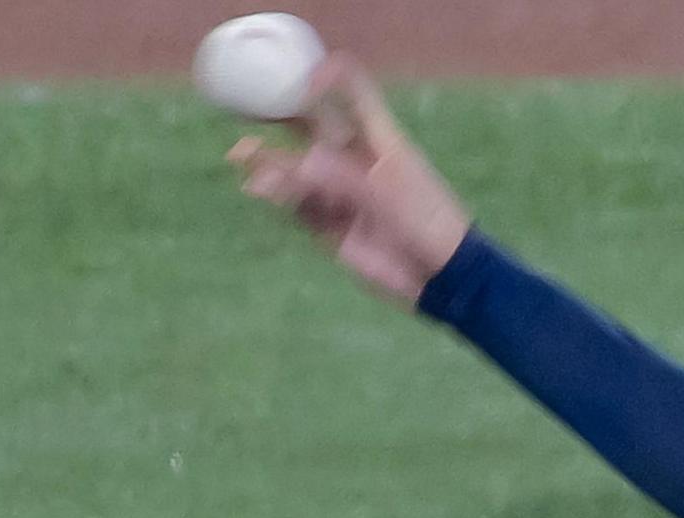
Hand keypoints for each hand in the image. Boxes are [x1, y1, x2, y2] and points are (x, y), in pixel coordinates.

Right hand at [226, 54, 471, 307]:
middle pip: (310, 127)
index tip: (305, 75)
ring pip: (296, 169)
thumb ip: (345, 178)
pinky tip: (257, 189)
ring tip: (242, 154)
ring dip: (270, 160)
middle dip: (277, 113)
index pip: (355, 95)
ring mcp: (340, 192)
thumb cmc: (428, 223)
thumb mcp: (390, 195)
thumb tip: (300, 161)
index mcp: (379, 139)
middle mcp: (354, 160)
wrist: (441, 277)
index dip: (332, 76)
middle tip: (242, 103)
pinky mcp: (329, 224)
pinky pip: (296, 205)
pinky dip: (277, 196)